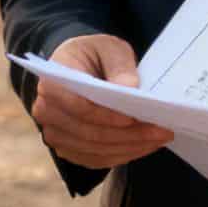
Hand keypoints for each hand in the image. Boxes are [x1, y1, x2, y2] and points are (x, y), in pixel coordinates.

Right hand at [32, 34, 173, 168]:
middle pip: (88, 132)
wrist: (79, 67)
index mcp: (52, 81)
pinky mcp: (68, 148)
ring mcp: (55, 134)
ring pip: (94, 149)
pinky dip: (122, 155)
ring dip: (129, 147)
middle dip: (127, 134)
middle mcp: (46, 111)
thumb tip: (129, 88)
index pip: (77, 105)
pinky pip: (95, 159)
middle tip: (161, 130)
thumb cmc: (93, 54)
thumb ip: (119, 65)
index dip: (105, 115)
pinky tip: (145, 146)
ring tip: (159, 137)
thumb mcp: (109, 47)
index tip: (133, 117)